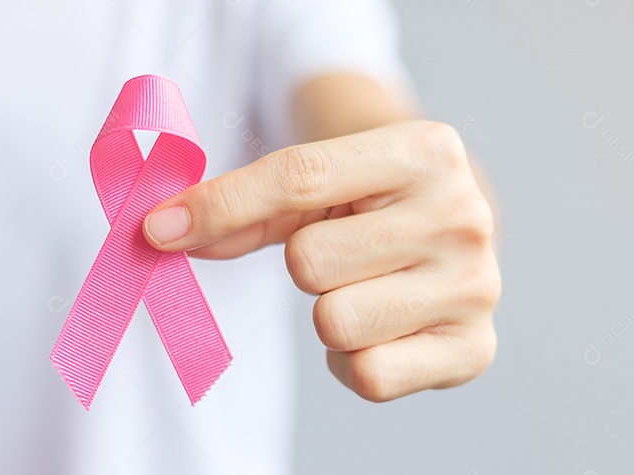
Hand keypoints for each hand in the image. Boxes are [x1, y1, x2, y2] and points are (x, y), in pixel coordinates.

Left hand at [143, 120, 499, 401]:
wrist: (458, 234)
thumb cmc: (377, 204)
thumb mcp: (324, 184)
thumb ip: (245, 206)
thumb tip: (164, 233)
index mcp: (426, 151)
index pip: (299, 177)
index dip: (220, 206)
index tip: (158, 230)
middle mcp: (463, 215)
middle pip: (309, 262)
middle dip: (307, 265)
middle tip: (345, 255)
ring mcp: (476, 286)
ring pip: (335, 322)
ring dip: (331, 315)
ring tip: (366, 290)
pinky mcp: (475, 350)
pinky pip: (367, 376)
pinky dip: (355, 362)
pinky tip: (381, 329)